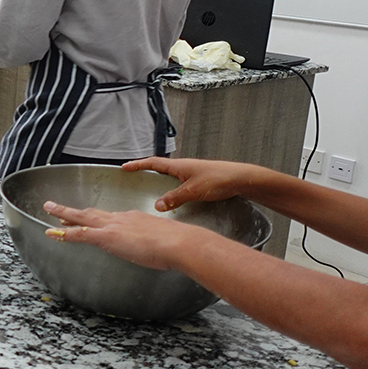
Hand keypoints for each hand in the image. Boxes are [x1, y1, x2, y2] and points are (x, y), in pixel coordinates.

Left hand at [41, 201, 206, 269]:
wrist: (180, 242)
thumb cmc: (179, 244)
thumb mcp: (165, 239)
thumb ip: (157, 242)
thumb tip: (160, 249)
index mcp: (134, 218)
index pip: (111, 217)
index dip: (97, 217)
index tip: (89, 217)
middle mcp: (121, 218)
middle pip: (93, 213)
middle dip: (75, 211)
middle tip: (58, 208)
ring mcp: (113, 226)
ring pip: (82, 217)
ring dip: (63, 213)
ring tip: (49, 209)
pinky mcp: (107, 237)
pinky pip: (80, 233)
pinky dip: (64, 233)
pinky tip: (52, 232)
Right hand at [120, 157, 266, 210]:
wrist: (242, 179)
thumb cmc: (220, 179)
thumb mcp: (193, 191)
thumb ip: (174, 198)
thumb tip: (157, 205)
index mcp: (179, 166)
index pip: (153, 163)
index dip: (138, 165)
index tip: (125, 167)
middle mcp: (184, 168)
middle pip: (160, 168)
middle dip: (145, 171)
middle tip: (133, 175)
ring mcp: (192, 174)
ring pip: (170, 176)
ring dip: (159, 180)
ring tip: (149, 187)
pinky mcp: (200, 181)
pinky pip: (179, 183)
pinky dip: (171, 188)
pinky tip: (173, 198)